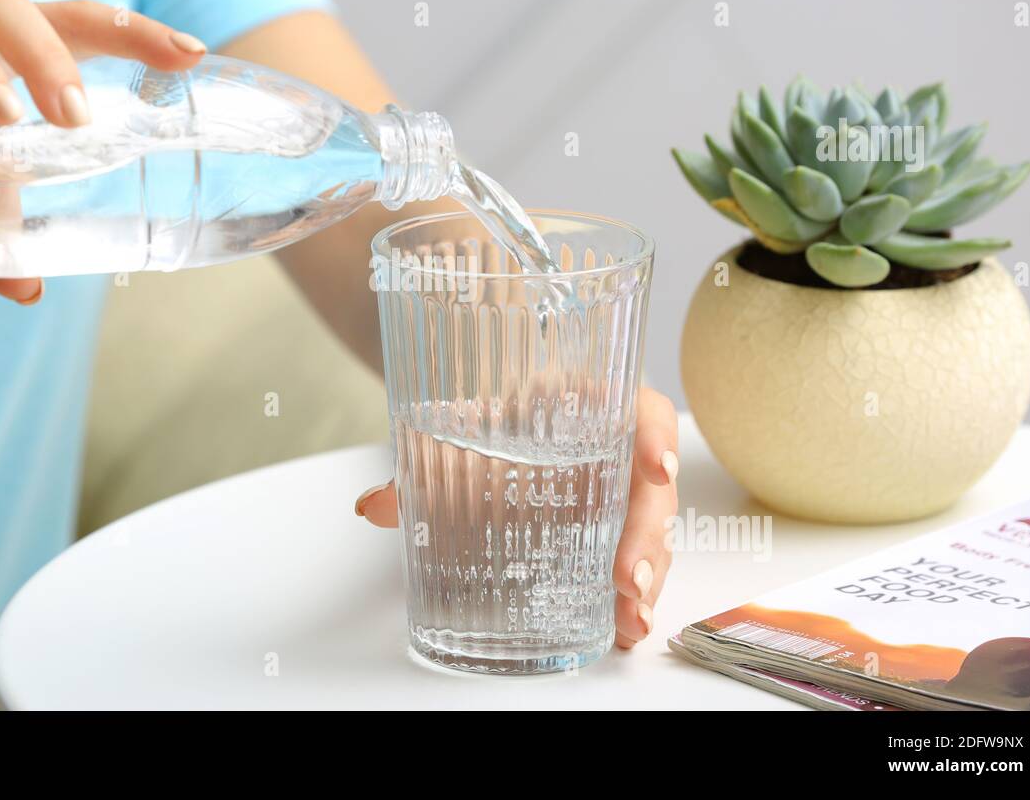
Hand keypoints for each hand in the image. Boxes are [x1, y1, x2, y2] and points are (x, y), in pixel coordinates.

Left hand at [356, 385, 678, 646]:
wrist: (487, 433)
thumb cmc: (491, 427)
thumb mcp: (459, 436)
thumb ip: (417, 470)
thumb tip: (372, 506)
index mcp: (593, 403)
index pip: (643, 409)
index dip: (655, 437)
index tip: (658, 469)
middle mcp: (619, 447)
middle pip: (652, 486)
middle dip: (646, 534)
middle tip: (626, 577)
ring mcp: (623, 493)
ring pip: (652, 532)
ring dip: (646, 574)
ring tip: (629, 616)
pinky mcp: (616, 531)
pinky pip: (637, 559)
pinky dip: (634, 595)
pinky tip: (624, 625)